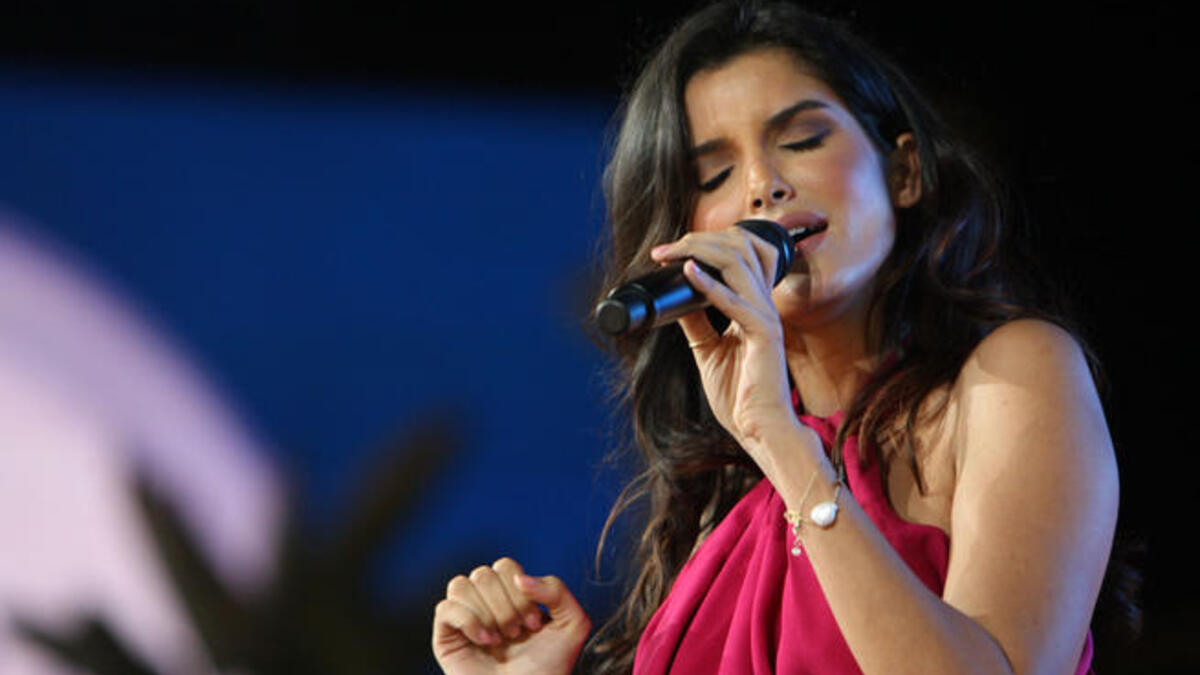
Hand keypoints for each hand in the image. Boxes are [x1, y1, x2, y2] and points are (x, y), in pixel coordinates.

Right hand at [432, 557, 591, 674]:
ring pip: (460, 585)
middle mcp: (485, 603)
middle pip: (483, 574)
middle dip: (505, 605)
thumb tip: (520, 578)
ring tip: (499, 640)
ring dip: (486, 613)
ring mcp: (464, 619)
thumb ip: (557, 590)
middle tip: (516, 634)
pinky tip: (485, 641)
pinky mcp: (446, 637)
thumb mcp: (572, 624)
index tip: (534, 625)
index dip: (520, 591)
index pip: (505, 567)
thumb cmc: (549, 668)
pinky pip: (445, 608)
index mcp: (511, 596)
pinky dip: (468, 621)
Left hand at [650, 226, 797, 456]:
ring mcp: (766, 317)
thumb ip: (696, 322)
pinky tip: (689, 272)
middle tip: (665, 250)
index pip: (740, 254)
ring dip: (701, 251)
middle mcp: (763, 304)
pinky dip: (709, 285)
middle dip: (699, 240)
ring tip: (673, 253)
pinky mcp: (764, 334)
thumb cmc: (741, 395)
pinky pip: (735, 302)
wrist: (760, 429)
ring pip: (739, 263)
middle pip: (740, 248)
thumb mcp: (708, 351)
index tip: (668, 252)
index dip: (706, 243)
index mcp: (755, 305)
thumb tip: (676, 297)